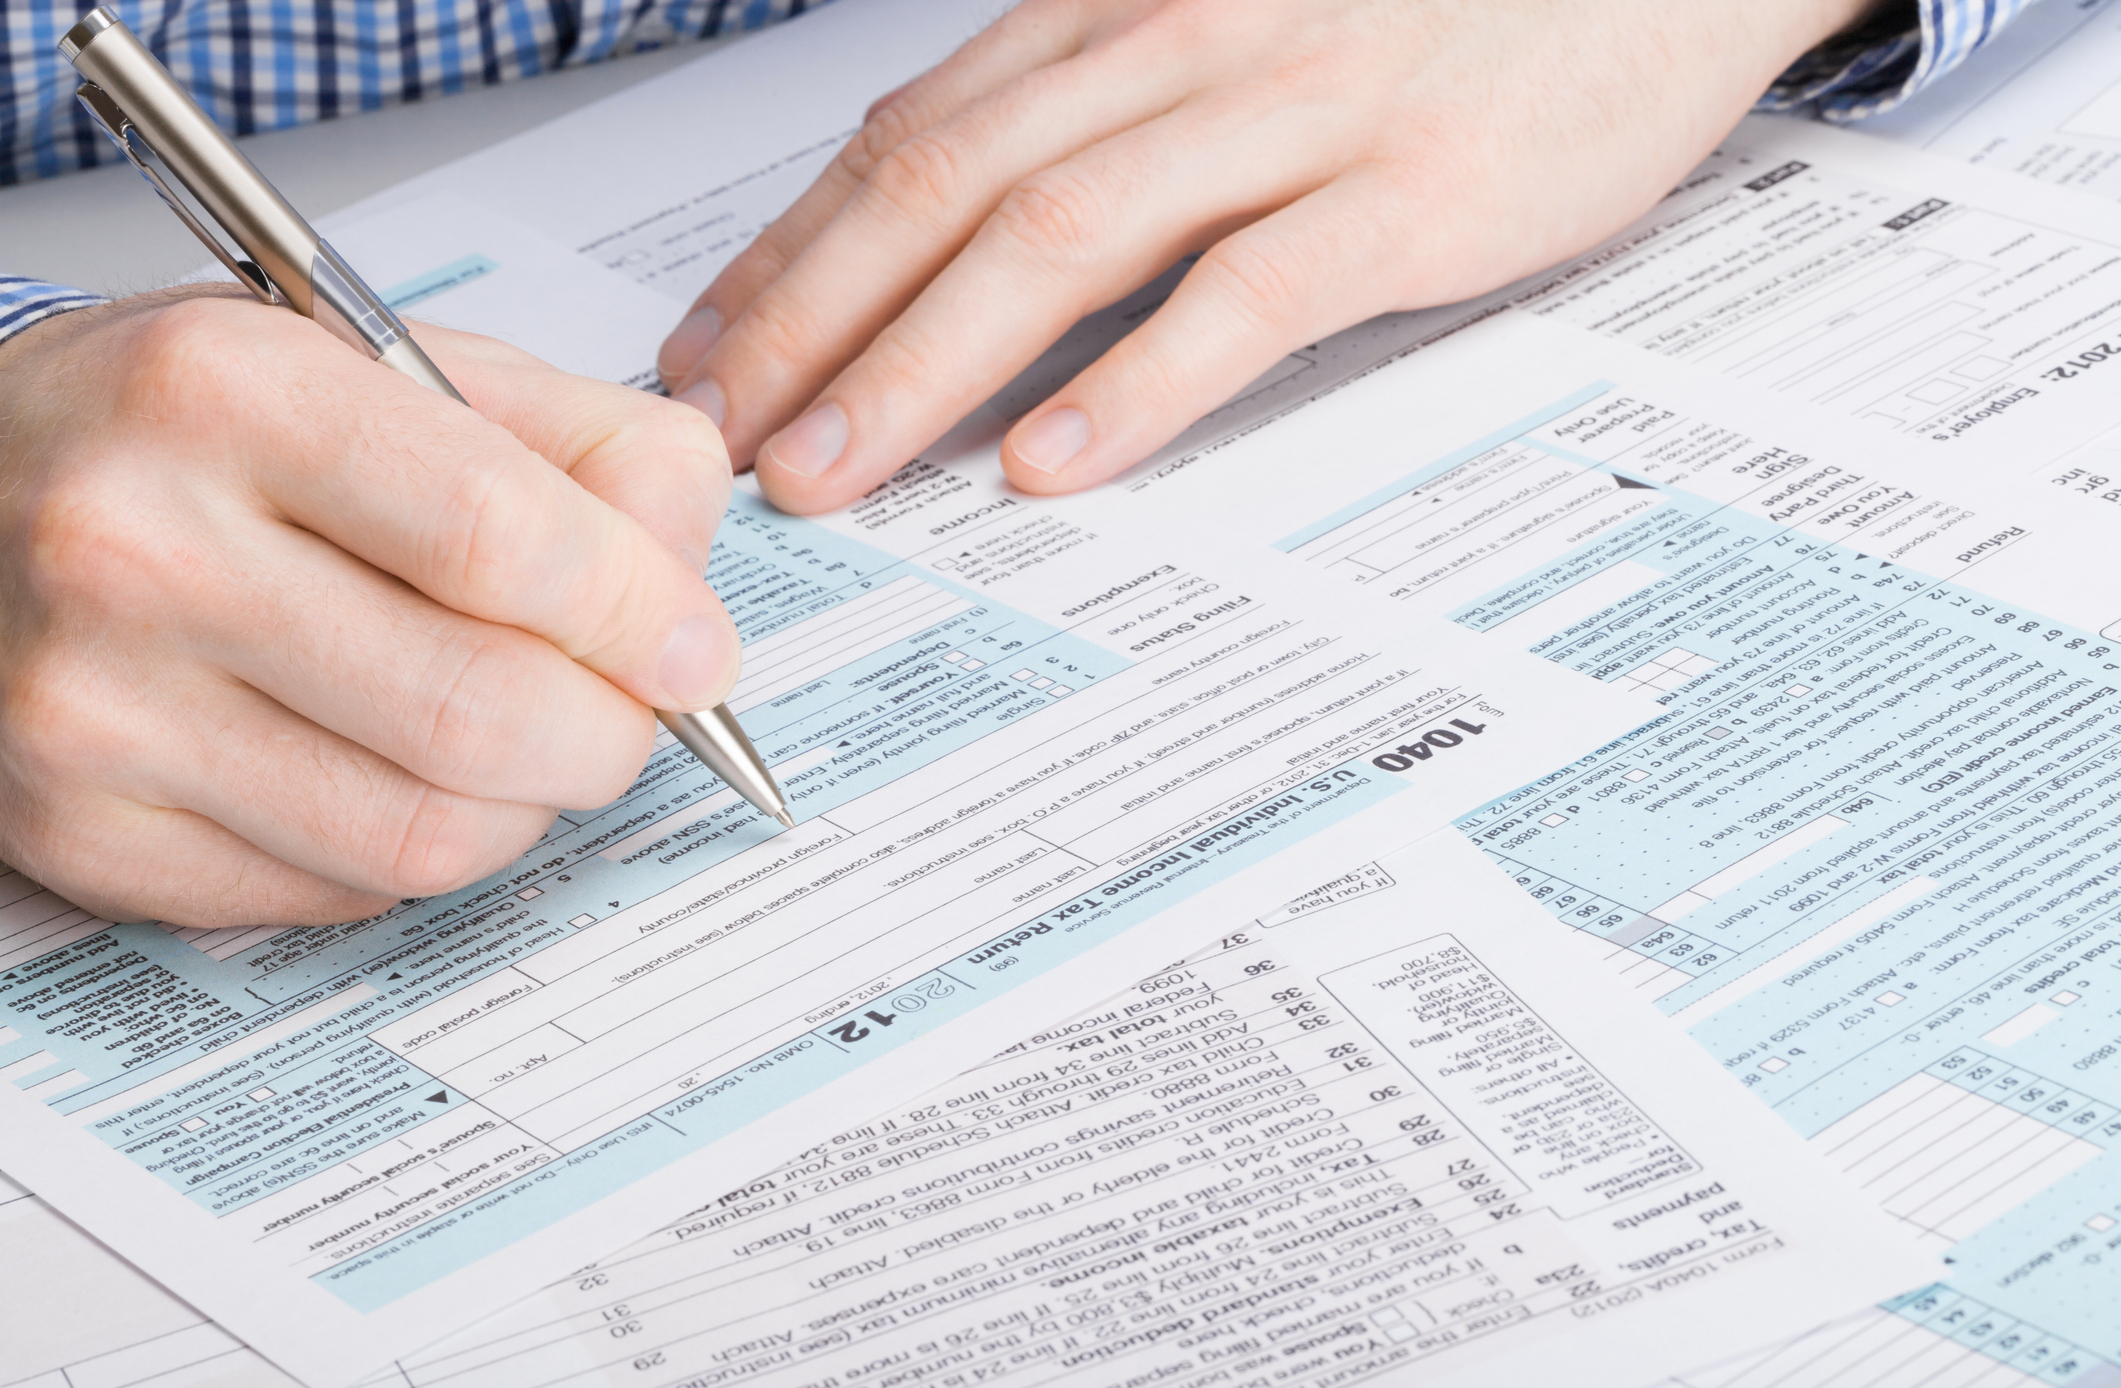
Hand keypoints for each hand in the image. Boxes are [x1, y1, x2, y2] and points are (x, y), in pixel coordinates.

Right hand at [0, 291, 738, 925]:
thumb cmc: (195, 426)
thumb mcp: (386, 362)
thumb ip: (578, 444)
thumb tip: (687, 590)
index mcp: (230, 392)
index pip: (500, 535)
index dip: (638, 611)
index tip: (692, 647)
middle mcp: (136, 548)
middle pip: (477, 711)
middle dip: (607, 734)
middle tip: (625, 712)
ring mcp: (94, 708)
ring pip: (423, 835)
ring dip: (525, 807)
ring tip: (520, 742)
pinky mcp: (84, 832)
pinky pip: (338, 894)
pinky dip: (417, 851)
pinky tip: (395, 770)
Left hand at [659, 0, 1880, 511]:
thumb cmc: (1436, 4)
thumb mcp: (1238, 21)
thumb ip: (1107, 104)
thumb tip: (968, 225)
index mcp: (1123, 8)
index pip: (911, 134)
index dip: (790, 252)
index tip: (707, 353)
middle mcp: (1181, 41)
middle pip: (947, 186)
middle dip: (811, 321)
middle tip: (720, 442)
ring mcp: (1295, 110)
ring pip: (1063, 236)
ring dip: (923, 363)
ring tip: (835, 474)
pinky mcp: (1408, 191)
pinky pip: (1247, 291)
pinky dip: (1139, 382)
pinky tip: (1054, 460)